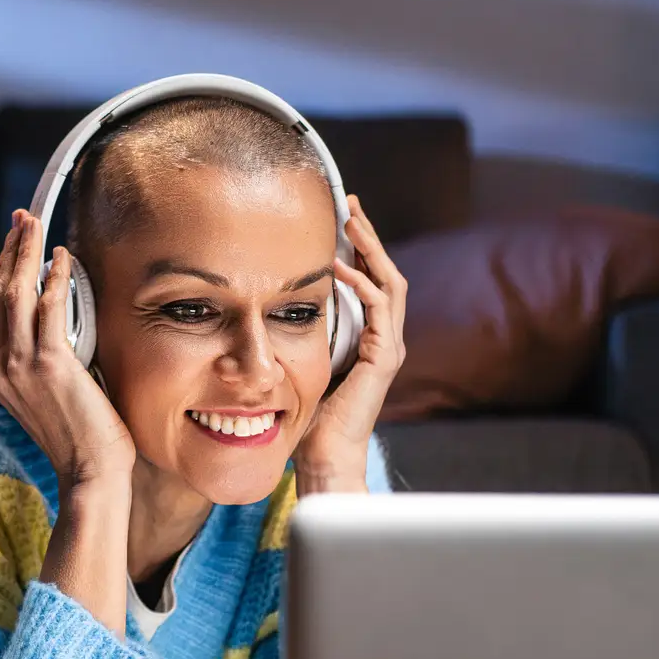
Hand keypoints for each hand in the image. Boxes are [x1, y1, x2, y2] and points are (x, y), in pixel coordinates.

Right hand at [0, 210, 134, 490]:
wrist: (89, 472)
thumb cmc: (80, 436)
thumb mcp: (48, 393)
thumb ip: (43, 358)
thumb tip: (58, 319)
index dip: (0, 271)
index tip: (15, 244)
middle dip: (10, 251)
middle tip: (23, 221)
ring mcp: (19, 366)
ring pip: (15, 294)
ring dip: (26, 254)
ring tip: (36, 227)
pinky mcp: (49, 364)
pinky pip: (48, 307)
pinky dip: (54, 278)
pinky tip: (64, 259)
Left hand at [298, 195, 407, 492]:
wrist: (326, 454)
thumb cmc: (310, 417)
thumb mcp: (302, 362)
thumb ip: (300, 333)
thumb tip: (269, 305)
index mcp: (370, 337)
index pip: (371, 280)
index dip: (359, 248)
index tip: (341, 218)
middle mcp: (385, 338)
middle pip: (386, 273)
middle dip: (368, 237)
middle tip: (350, 204)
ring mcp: (388, 347)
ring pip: (390, 283)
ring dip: (371, 250)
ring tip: (352, 222)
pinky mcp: (384, 358)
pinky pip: (380, 309)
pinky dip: (361, 284)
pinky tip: (340, 267)